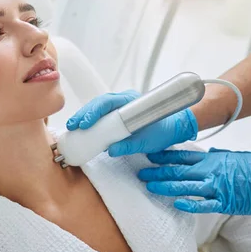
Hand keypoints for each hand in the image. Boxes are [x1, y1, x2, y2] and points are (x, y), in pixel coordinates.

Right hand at [66, 91, 197, 156]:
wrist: (177, 127)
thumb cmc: (165, 130)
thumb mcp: (148, 141)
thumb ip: (130, 145)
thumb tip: (110, 150)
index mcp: (132, 101)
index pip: (108, 102)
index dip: (94, 112)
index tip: (85, 123)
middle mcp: (125, 100)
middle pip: (99, 103)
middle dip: (84, 114)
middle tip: (73, 126)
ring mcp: (121, 106)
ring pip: (99, 108)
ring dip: (85, 117)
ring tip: (74, 127)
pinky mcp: (120, 115)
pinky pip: (103, 115)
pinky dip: (93, 121)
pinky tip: (84, 128)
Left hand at [138, 148, 250, 214]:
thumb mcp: (236, 156)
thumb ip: (220, 156)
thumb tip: (209, 153)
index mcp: (213, 160)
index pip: (182, 156)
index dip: (164, 156)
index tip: (149, 155)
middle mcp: (211, 171)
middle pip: (178, 170)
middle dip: (157, 171)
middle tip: (141, 172)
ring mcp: (217, 187)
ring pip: (185, 186)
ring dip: (165, 186)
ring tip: (149, 186)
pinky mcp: (224, 202)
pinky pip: (203, 204)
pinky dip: (189, 204)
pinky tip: (176, 203)